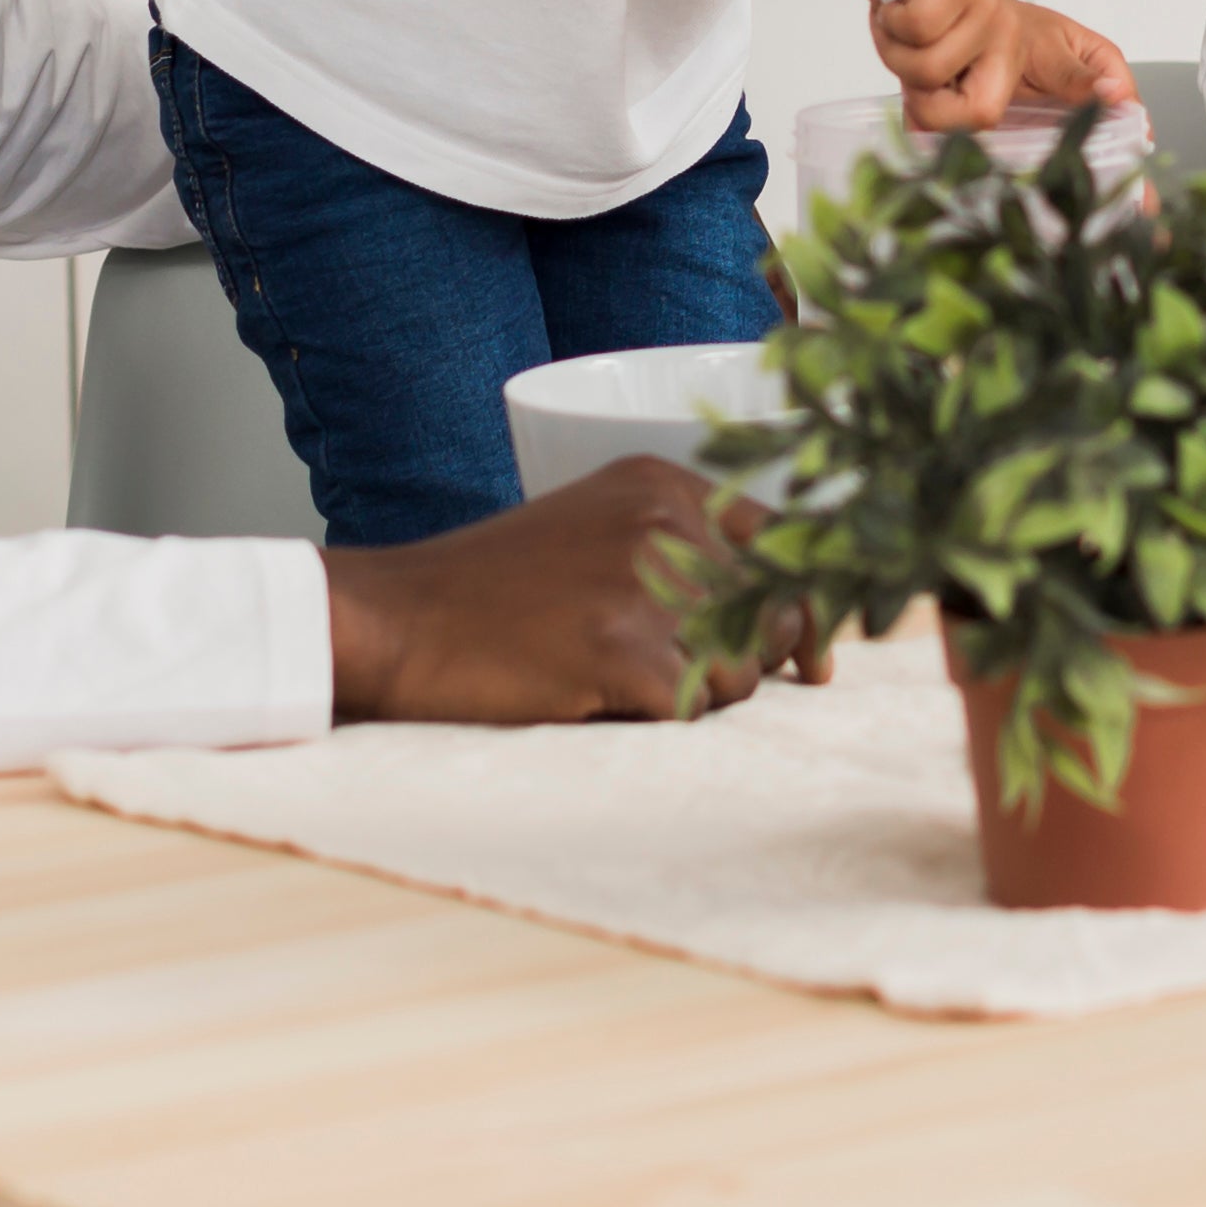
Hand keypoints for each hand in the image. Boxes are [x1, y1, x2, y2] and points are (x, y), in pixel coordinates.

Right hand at [317, 460, 792, 723]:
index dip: (804, 611)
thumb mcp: (601, 537)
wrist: (395, 620)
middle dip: (741, 664)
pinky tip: (592, 698)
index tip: (809, 662)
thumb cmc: (497, 593)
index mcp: (666, 484)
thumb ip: (695, 561)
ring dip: (692, 698)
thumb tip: (810, 633)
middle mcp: (666, 520)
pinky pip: (692, 711)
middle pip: (772, 620)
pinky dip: (653, 722)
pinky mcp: (621, 648)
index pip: (789, 547)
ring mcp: (644, 582)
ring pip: (741, 675)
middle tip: (657, 671)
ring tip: (612, 679)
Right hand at [869, 0, 1027, 127]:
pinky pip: (917, 27)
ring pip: (931, 67)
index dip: (940, 117)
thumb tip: (919, 135)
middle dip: (920, 91)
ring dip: (895, 48)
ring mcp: (989, 9)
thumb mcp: (923, 61)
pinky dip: (890, 19)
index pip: (985, 118)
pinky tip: (895, 2)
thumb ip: (927, 102)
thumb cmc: (910, 5)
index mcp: (1006, 61)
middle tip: (906, 56)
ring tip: (897, 23)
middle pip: (971, 107)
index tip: (917, 93)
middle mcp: (1009, 36)